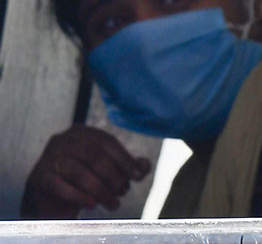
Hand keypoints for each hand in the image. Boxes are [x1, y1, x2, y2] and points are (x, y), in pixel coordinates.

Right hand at [21, 125, 150, 218]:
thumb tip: (144, 166)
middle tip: (123, 192)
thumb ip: (128, 165)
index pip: (108, 142)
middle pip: (93, 155)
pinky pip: (59, 185)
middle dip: (113, 176)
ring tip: (113, 203)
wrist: (50, 194)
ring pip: (77, 171)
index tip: (138, 177)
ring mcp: (49, 157)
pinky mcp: (39, 177)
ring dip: (99, 189)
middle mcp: (64, 140)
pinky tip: (91, 204)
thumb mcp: (108, 168)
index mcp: (84, 133)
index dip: (125, 160)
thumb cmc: (84, 177)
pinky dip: (78, 196)